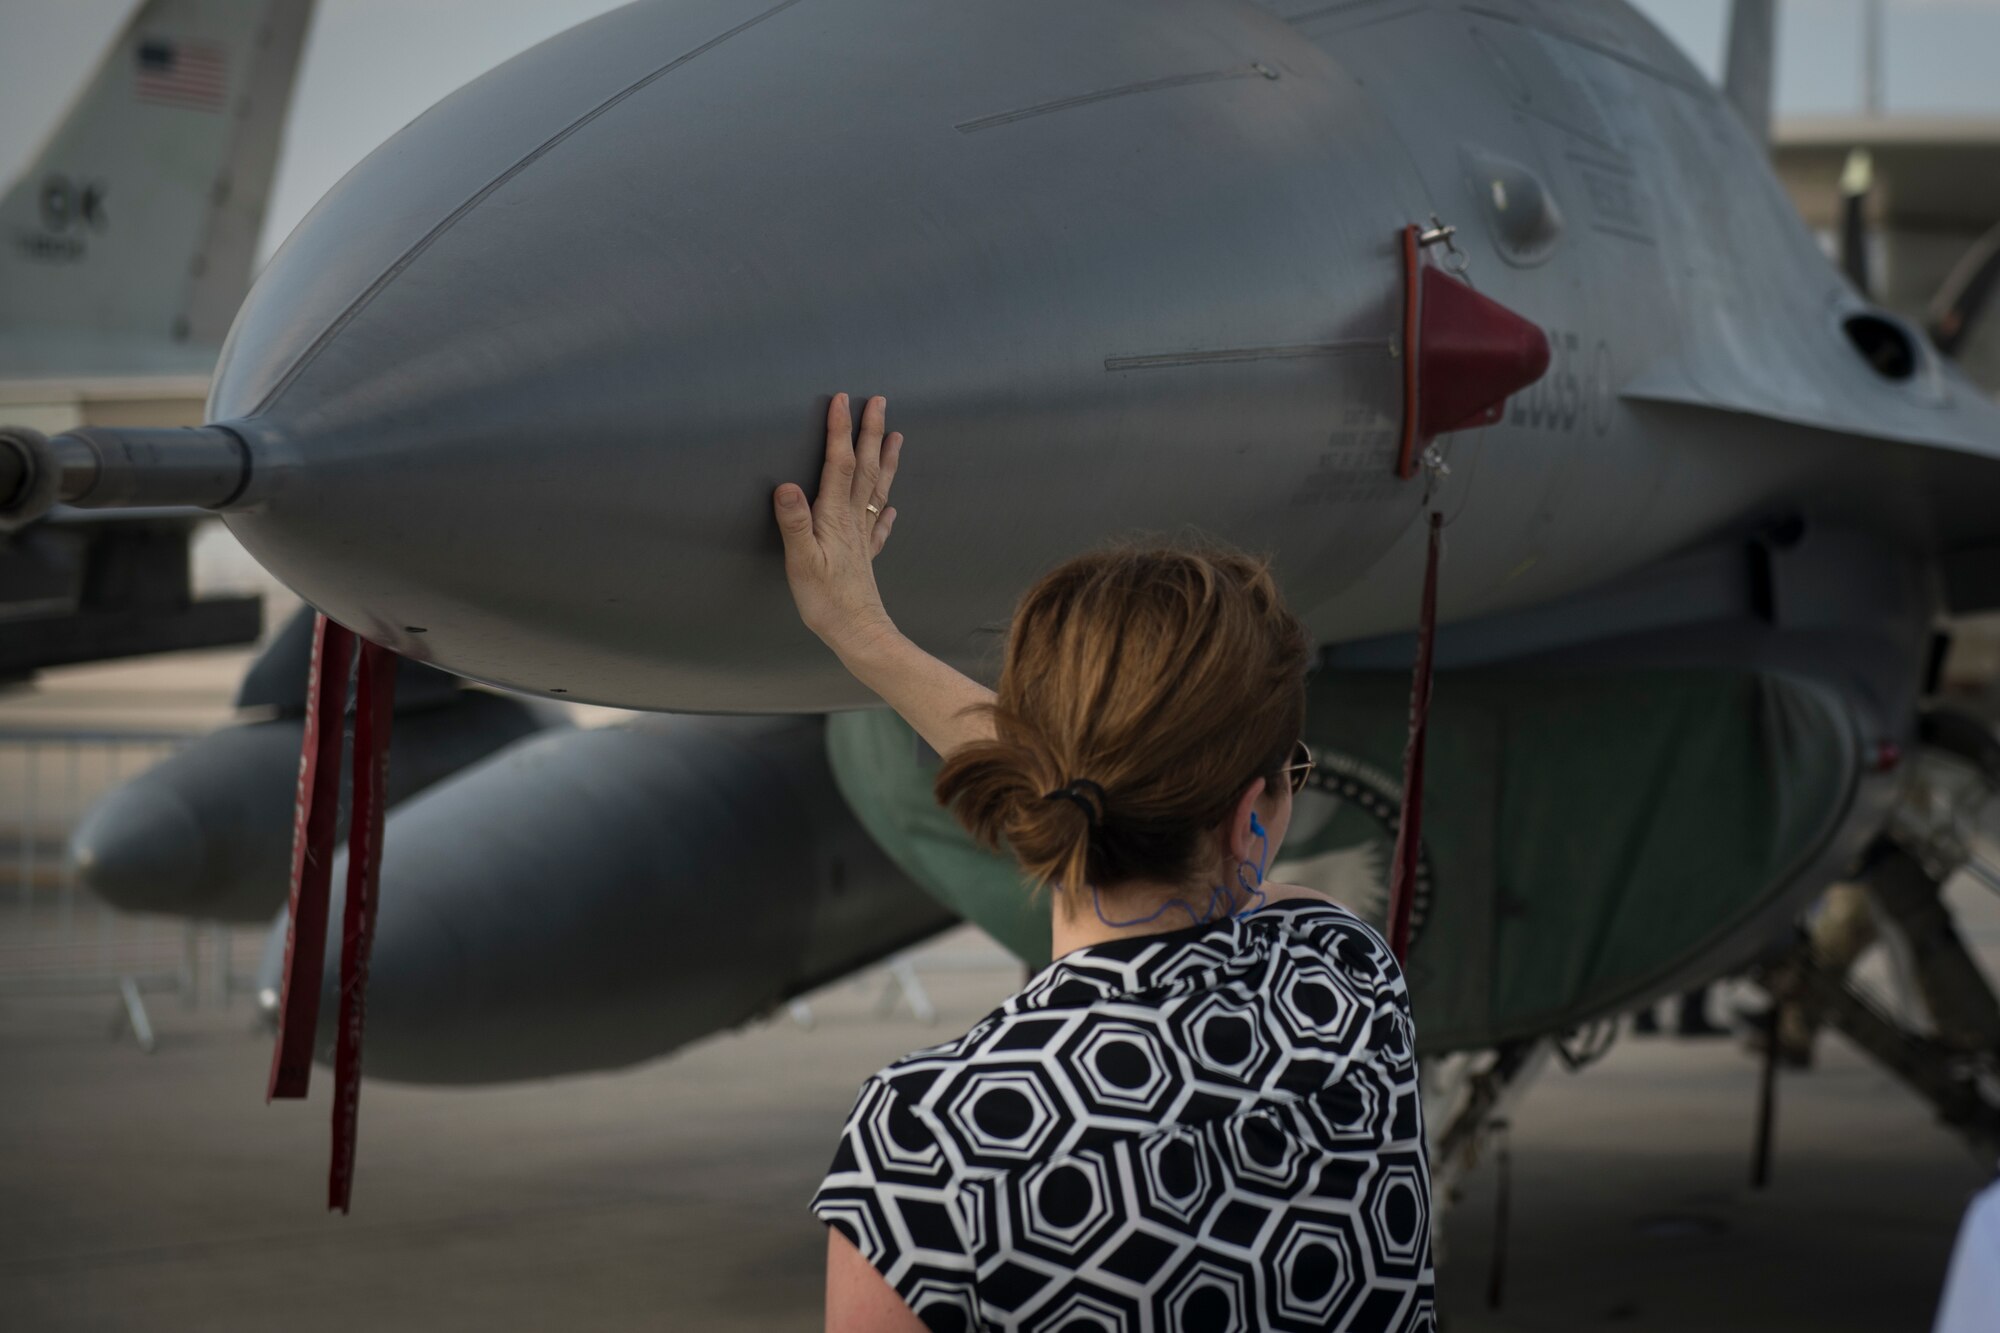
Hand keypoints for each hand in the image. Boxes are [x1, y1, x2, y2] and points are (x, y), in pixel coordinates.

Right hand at [774, 393, 904, 657]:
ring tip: (896, 435)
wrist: (858, 632)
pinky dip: (886, 509)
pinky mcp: (866, 555)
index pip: (840, 463)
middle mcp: (854, 520)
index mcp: (836, 516)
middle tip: (879, 401)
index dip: (840, 430)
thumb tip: (786, 486)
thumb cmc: (826, 600)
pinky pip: (880, 524)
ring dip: (886, 459)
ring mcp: (864, 536)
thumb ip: (795, 523)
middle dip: (870, 432)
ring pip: (878, 488)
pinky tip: (891, 506)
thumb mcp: (801, 561)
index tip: (843, 399)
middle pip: (866, 467)